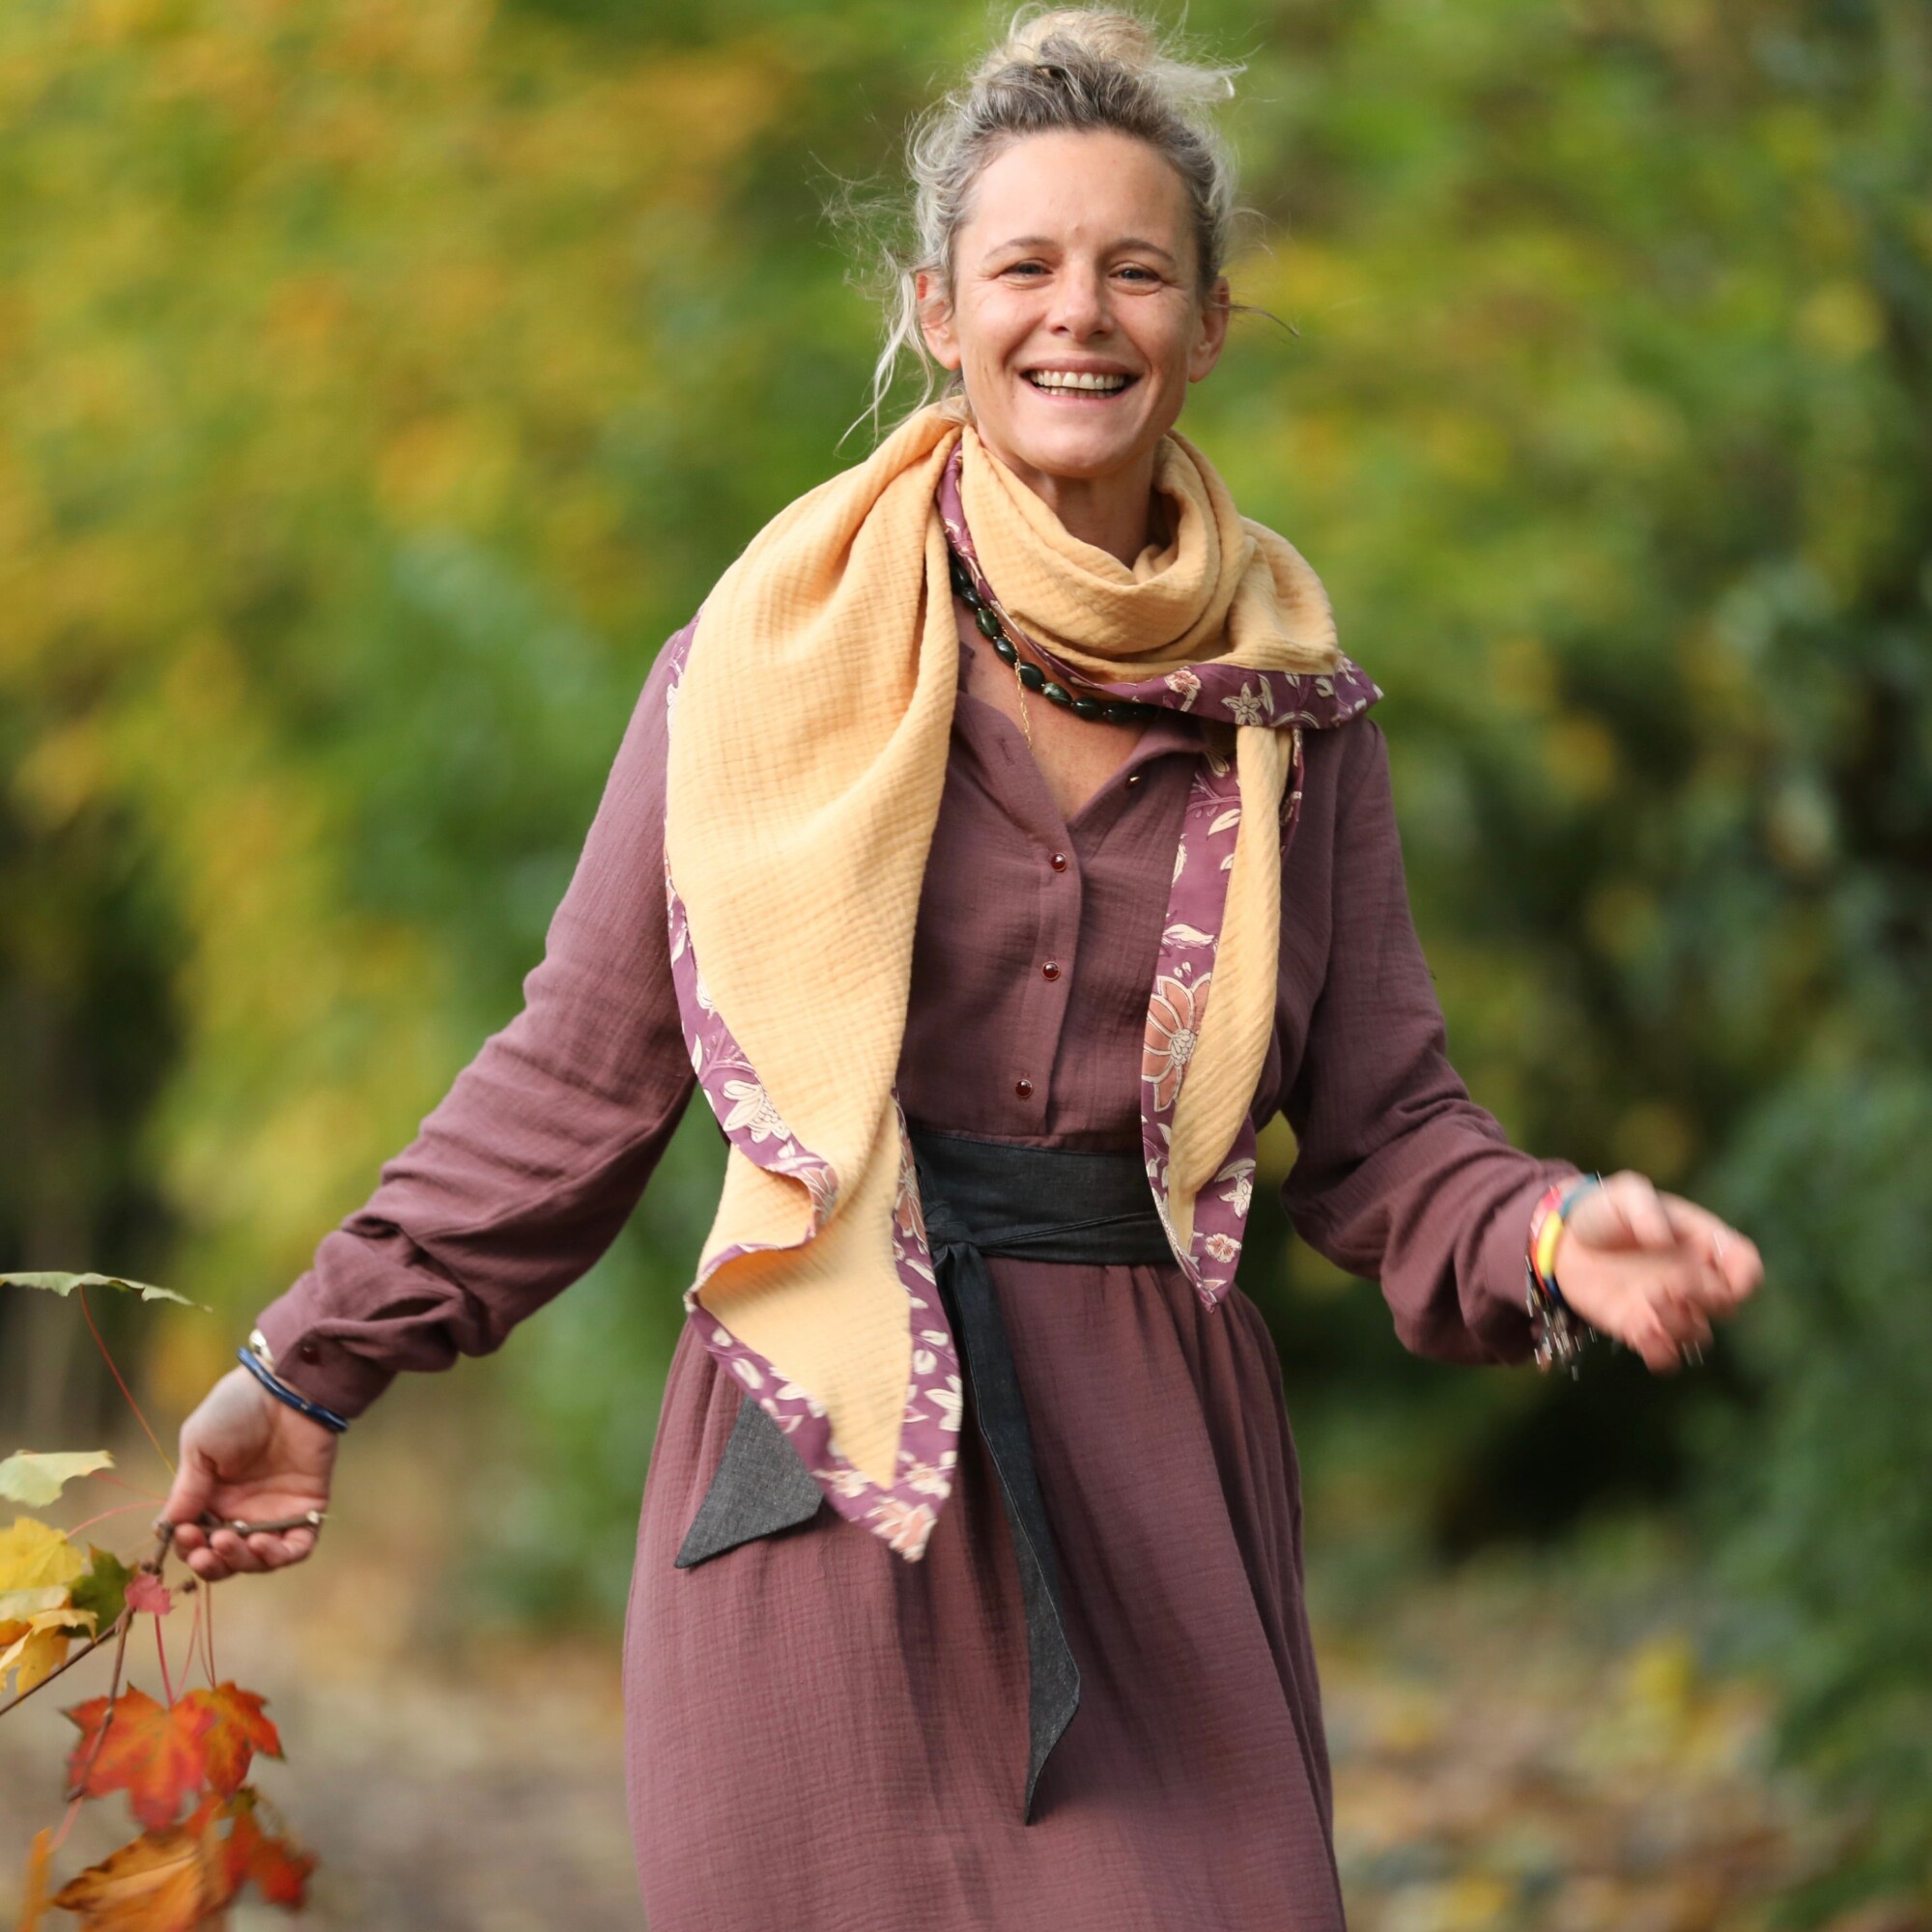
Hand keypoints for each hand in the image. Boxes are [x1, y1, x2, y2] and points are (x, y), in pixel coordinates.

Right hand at [161, 1367, 338, 1579]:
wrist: (286, 1388)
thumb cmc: (237, 1409)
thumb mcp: (198, 1445)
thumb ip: (187, 1489)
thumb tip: (168, 1528)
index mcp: (212, 1497)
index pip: (196, 1540)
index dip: (188, 1547)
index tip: (185, 1536)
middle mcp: (242, 1510)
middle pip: (225, 1558)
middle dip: (212, 1564)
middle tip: (205, 1551)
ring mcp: (275, 1512)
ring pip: (257, 1559)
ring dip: (241, 1562)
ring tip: (230, 1541)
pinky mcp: (307, 1509)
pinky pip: (297, 1547)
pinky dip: (280, 1556)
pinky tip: (263, 1543)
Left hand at [1547, 1170, 1763, 1373]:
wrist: (1565, 1241)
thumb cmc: (1604, 1211)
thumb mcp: (1624, 1195)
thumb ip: (1644, 1208)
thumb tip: (1663, 1237)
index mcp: (1701, 1242)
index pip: (1745, 1263)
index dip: (1745, 1276)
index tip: (1727, 1279)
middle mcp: (1693, 1279)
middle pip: (1726, 1304)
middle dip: (1706, 1299)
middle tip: (1671, 1285)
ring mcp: (1670, 1307)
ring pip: (1698, 1336)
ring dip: (1680, 1326)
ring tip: (1648, 1303)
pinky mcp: (1641, 1328)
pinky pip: (1666, 1356)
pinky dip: (1660, 1353)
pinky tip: (1640, 1332)